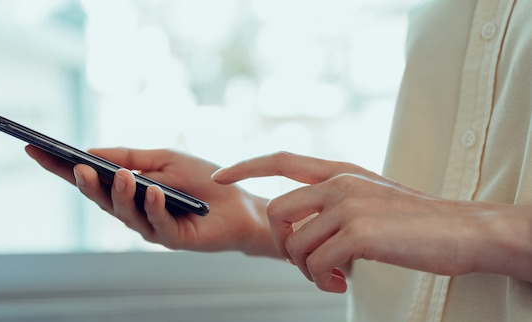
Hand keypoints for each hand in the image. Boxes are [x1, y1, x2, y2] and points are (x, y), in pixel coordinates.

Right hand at [25, 145, 277, 256]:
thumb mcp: (164, 158)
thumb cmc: (202, 180)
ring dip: (120, 193)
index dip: (60, 166)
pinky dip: (154, 206)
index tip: (33, 148)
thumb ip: (130, 156)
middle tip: (74, 166)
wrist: (239, 203)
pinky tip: (153, 191)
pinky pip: (158, 223)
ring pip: (124, 213)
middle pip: (100, 198)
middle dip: (85, 182)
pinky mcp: (172, 238)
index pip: (89, 177)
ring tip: (119, 175)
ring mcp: (150, 226)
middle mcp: (133, 210)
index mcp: (128, 189)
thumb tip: (89, 150)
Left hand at [212, 152, 491, 292]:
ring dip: (305, 269)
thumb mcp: (371, 198)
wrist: (463, 229)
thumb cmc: (416, 221)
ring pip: (296, 244)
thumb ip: (335, 203)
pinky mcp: (360, 232)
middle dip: (282, 245)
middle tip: (305, 263)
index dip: (247, 166)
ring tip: (328, 277)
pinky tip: (339, 283)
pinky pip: (317, 261)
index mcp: (341, 172)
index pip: (281, 160)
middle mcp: (340, 183)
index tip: (220, 176)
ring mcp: (349, 205)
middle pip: (277, 212)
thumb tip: (304, 228)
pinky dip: (320, 279)